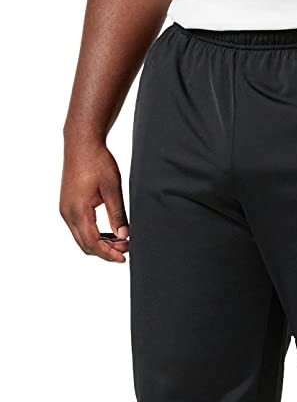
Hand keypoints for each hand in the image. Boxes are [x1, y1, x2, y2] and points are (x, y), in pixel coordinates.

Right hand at [60, 139, 128, 262]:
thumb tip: (123, 236)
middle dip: (106, 251)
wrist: (81, 143)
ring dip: (100, 244)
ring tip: (120, 241)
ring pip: (82, 238)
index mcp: (78, 210)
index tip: (124, 258)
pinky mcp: (67, 206)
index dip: (109, 254)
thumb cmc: (97, 161)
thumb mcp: (113, 189)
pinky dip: (93, 235)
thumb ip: (118, 215)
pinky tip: (109, 233)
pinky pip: (79, 228)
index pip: (93, 243)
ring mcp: (65, 210)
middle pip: (85, 245)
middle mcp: (67, 213)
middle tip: (126, 249)